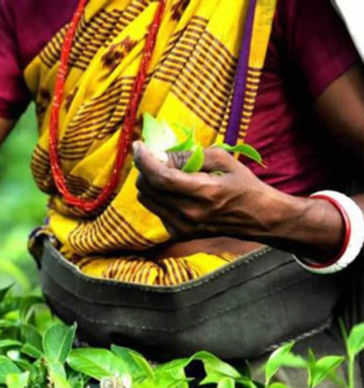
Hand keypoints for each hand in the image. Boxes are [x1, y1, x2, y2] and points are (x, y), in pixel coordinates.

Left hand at [133, 141, 293, 240]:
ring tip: (166, 173)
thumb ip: (190, 156)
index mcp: (204, 193)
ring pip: (146, 199)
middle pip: (147, 188)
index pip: (161, 178)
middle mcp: (189, 213)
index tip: (138, 145)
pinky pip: (155, 210)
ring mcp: (182, 227)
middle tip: (155, 157)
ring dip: (149, 182)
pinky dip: (158, 196)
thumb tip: (161, 154)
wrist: (257, 219)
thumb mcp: (223, 160)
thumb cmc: (243, 185)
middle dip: (145, 169)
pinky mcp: (178, 234)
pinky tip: (176, 192)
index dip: (145, 161)